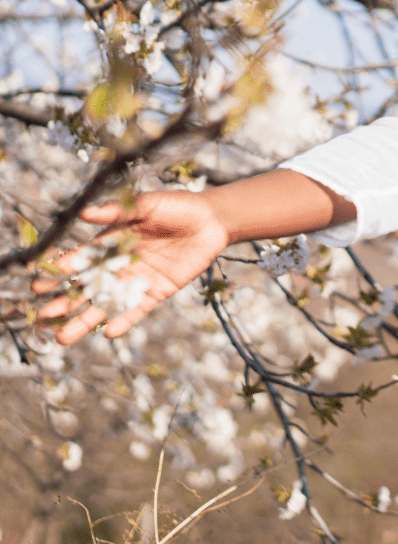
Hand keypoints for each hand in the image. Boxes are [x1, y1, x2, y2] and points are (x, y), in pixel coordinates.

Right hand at [32, 192, 229, 345]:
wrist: (211, 221)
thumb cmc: (177, 207)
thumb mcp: (146, 205)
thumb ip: (117, 212)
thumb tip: (85, 212)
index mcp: (110, 242)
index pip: (80, 260)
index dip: (61, 271)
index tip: (39, 284)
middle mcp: (118, 264)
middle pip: (87, 287)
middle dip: (65, 302)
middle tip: (44, 315)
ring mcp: (136, 280)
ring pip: (106, 303)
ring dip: (86, 320)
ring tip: (63, 337)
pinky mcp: (156, 291)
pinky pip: (137, 309)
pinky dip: (124, 320)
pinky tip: (109, 332)